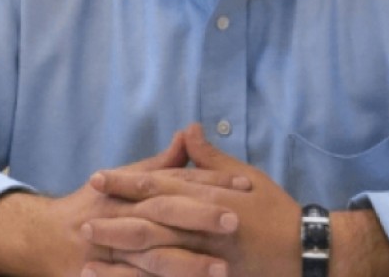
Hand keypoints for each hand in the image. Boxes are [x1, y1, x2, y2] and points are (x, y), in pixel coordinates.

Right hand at [0, 130, 247, 276]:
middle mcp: (123, 215)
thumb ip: (163, 163)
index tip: (245, 185)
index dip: (211, 184)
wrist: (42, 238)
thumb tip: (190, 133)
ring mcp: (114, 250)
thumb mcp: (126, 178)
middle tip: (236, 221)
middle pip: (165, 215)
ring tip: (222, 269)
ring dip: (187, 263)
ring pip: (153, 256)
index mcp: (131, 189)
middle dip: (199, 218)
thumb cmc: (91, 204)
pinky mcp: (107, 276)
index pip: (177, 183)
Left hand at [82, 123, 299, 276]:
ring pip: (157, 256)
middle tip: (81, 224)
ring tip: (89, 258)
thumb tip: (188, 130)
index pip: (160, 186)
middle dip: (115, 221)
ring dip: (122, 257)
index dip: (126, 183)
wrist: (306, 251)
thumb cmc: (275, 212)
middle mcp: (205, 225)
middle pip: (151, 221)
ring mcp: (208, 256)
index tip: (96, 179)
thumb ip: (210, 159)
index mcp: (209, 196)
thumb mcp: (245, 178)